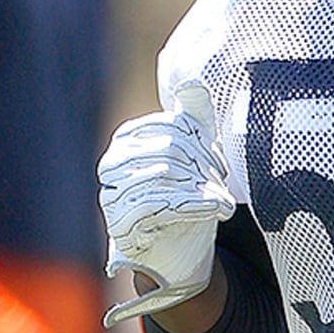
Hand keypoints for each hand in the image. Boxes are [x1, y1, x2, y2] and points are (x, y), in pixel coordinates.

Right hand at [98, 81, 234, 327]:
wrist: (179, 251)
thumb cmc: (186, 197)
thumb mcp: (197, 155)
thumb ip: (195, 118)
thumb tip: (193, 81)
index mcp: (129, 139)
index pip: (172, 126)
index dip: (203, 141)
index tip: (218, 163)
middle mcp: (113, 163)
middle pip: (169, 149)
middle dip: (204, 165)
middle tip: (223, 184)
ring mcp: (110, 194)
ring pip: (164, 175)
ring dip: (202, 187)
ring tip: (222, 200)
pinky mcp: (119, 224)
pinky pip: (156, 204)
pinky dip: (192, 204)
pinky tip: (214, 209)